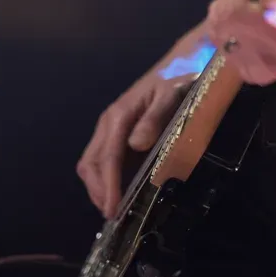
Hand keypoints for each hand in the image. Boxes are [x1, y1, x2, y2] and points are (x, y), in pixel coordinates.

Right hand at [76, 28, 208, 216]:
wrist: (185, 61)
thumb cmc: (179, 78)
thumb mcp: (171, 95)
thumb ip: (154, 118)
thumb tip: (136, 144)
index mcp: (118, 116)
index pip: (107, 157)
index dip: (108, 185)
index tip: (112, 208)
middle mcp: (109, 123)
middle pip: (90, 163)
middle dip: (98, 190)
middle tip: (112, 215)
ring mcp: (114, 128)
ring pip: (94, 162)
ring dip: (100, 187)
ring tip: (114, 209)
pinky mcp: (122, 131)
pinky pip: (108, 159)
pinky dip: (109, 178)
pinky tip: (121, 192)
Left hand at [205, 0, 275, 85]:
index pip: (237, 12)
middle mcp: (272, 58)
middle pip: (221, 21)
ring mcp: (262, 71)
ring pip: (218, 32)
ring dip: (231, 10)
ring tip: (256, 0)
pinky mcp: (256, 76)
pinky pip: (226, 44)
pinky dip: (233, 27)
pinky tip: (254, 20)